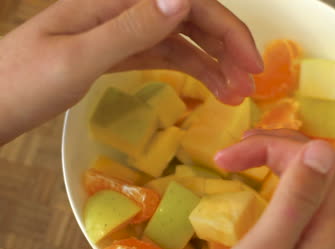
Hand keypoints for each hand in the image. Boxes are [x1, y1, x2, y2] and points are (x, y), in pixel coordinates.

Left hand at [0, 0, 261, 143]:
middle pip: (190, 17)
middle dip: (226, 47)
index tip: (251, 64)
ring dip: (212, 62)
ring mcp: (120, 31)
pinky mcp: (116, 52)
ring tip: (234, 93)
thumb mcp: (77, 58)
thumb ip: (131, 27)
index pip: (188, 3)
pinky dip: (189, 69)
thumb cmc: (22, 85)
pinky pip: (162, 55)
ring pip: (180, 38)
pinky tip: (206, 85)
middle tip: (250, 83)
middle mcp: (123, 10)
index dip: (227, 29)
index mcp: (116, 2)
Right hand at [215, 129, 334, 248]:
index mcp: (332, 232)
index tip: (226, 158)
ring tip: (254, 162)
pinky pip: (314, 210)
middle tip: (244, 148)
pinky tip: (271, 198)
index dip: (270, 146)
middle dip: (285, 148)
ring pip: (323, 190)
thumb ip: (295, 202)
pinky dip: (292, 190)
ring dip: (291, 167)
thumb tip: (321, 148)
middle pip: (327, 171)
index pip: (314, 161)